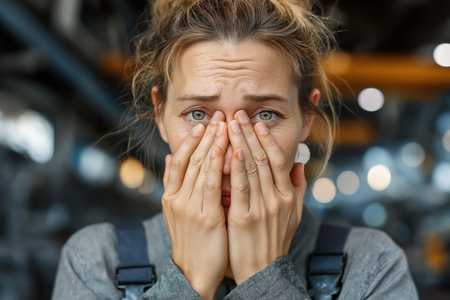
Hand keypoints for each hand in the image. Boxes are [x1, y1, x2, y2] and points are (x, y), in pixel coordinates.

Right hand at [162, 111, 227, 299]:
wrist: (193, 273)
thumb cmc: (192, 241)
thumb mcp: (176, 212)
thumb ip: (174, 185)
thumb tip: (169, 158)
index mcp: (171, 196)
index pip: (179, 160)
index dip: (191, 139)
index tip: (203, 123)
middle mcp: (177, 198)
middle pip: (190, 158)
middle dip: (206, 135)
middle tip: (218, 115)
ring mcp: (189, 207)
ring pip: (200, 167)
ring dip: (213, 143)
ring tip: (224, 124)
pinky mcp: (205, 217)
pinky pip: (211, 184)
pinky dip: (216, 164)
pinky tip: (225, 148)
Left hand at [226, 110, 306, 284]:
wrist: (262, 272)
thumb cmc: (276, 242)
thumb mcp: (294, 216)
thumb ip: (299, 188)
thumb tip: (299, 164)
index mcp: (288, 196)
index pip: (277, 160)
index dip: (267, 138)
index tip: (257, 122)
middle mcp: (276, 198)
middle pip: (262, 158)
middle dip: (250, 133)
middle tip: (238, 114)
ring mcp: (261, 207)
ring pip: (251, 167)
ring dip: (240, 143)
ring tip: (229, 124)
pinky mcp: (244, 218)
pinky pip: (240, 187)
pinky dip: (236, 167)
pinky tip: (231, 150)